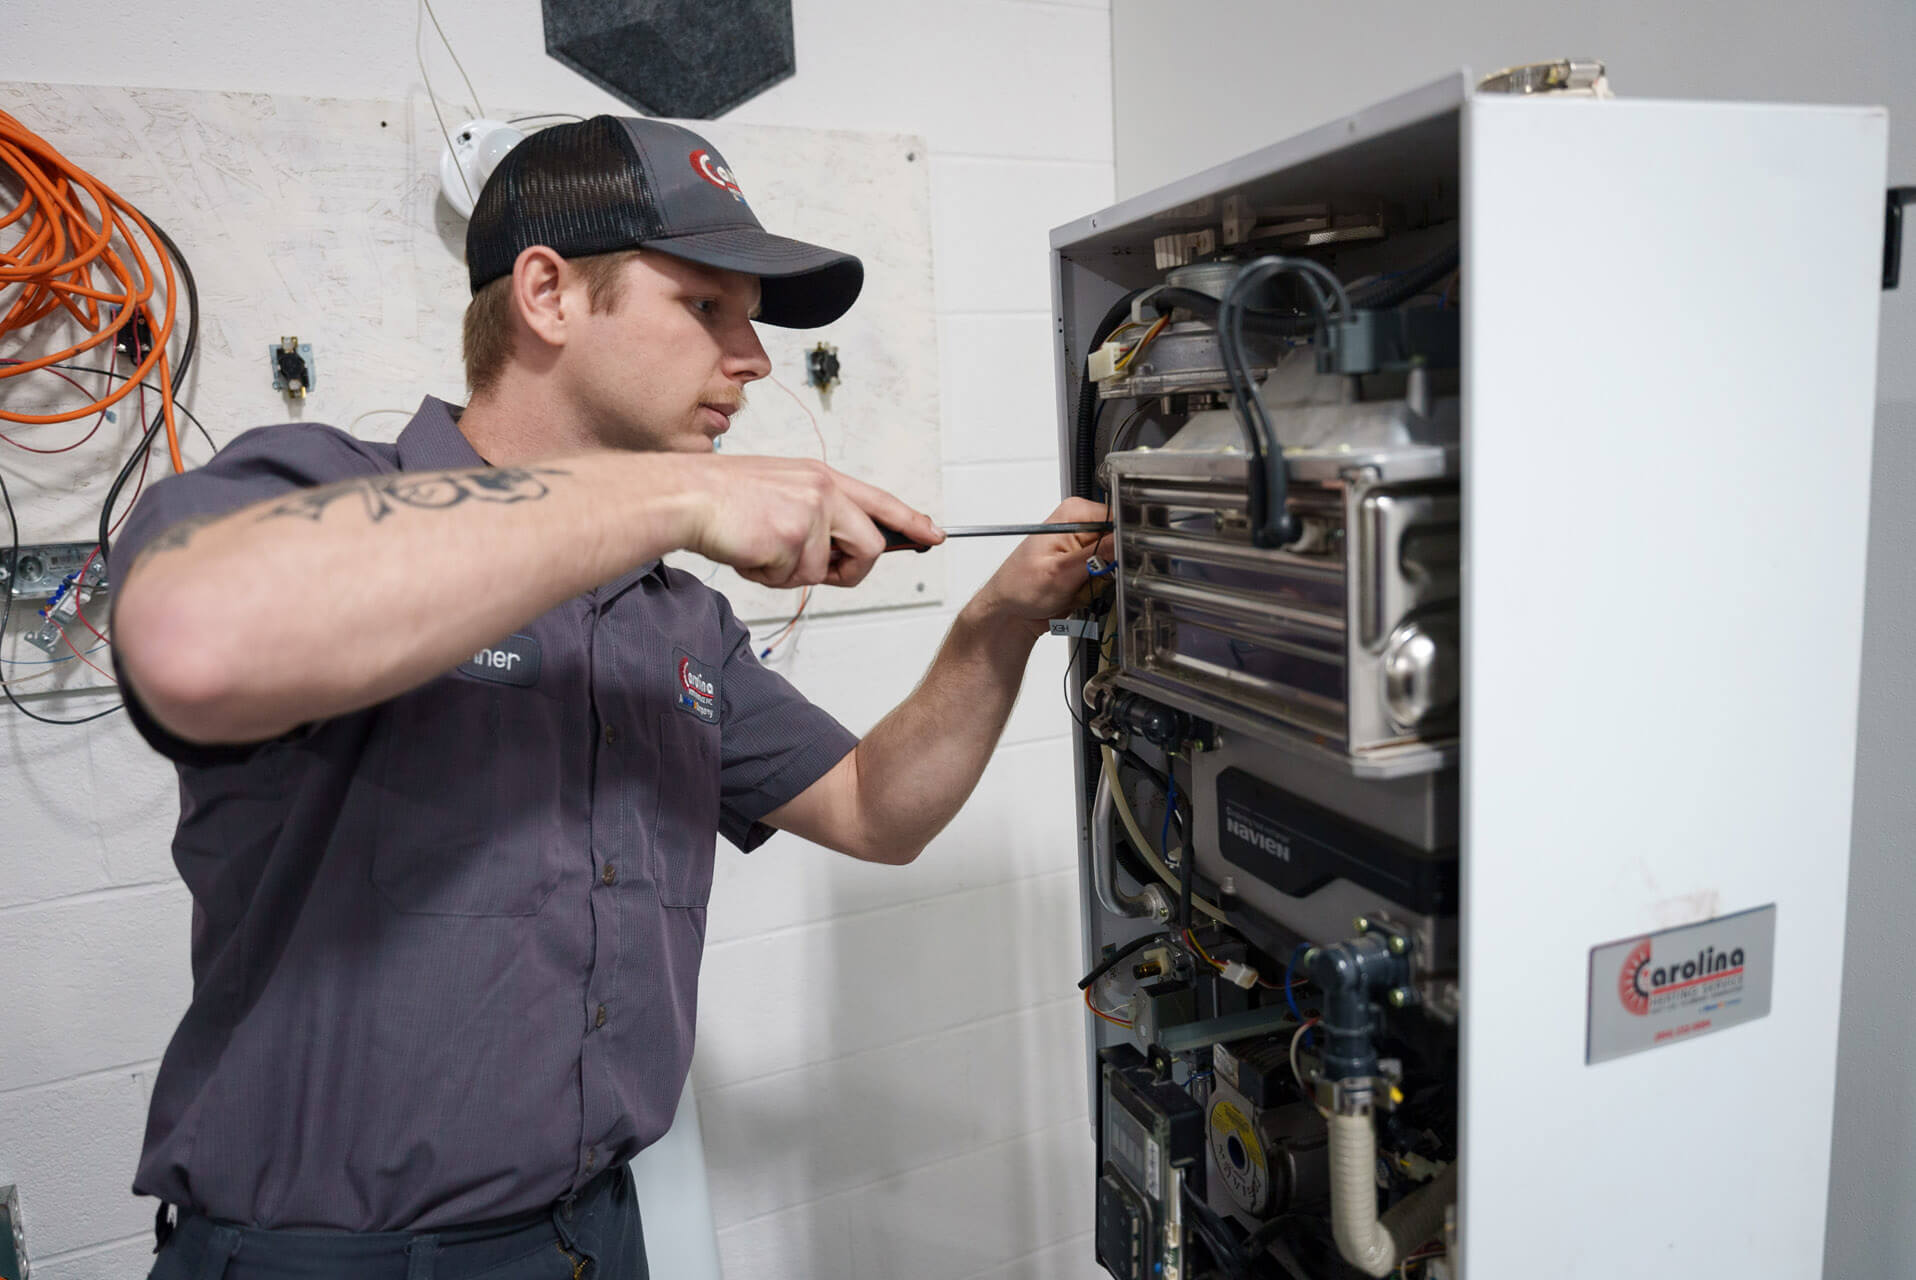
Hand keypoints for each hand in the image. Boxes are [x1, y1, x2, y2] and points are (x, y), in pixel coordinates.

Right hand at [682, 455, 943, 588]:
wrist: (686, 496)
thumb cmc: (721, 498)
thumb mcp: (780, 493)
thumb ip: (815, 516)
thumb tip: (836, 556)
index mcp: (820, 477)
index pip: (879, 501)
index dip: (909, 521)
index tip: (932, 534)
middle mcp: (823, 489)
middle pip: (869, 546)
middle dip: (850, 571)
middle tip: (823, 573)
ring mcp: (811, 512)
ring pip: (826, 570)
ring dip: (793, 575)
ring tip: (761, 550)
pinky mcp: (794, 536)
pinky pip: (795, 580)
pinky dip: (768, 577)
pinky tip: (748, 551)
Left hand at [968, 498, 1114, 639]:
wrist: (1010, 611)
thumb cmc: (1019, 587)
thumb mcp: (1060, 572)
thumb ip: (1096, 555)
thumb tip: (1125, 541)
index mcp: (1074, 513)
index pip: (1118, 518)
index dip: (1122, 542)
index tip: (1112, 563)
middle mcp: (1080, 525)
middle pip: (1120, 541)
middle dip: (1110, 566)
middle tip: (1086, 580)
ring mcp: (1084, 545)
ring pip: (1117, 562)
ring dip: (1103, 580)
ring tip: (1078, 587)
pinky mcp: (1087, 564)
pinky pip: (1109, 575)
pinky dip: (1099, 587)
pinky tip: (1080, 591)